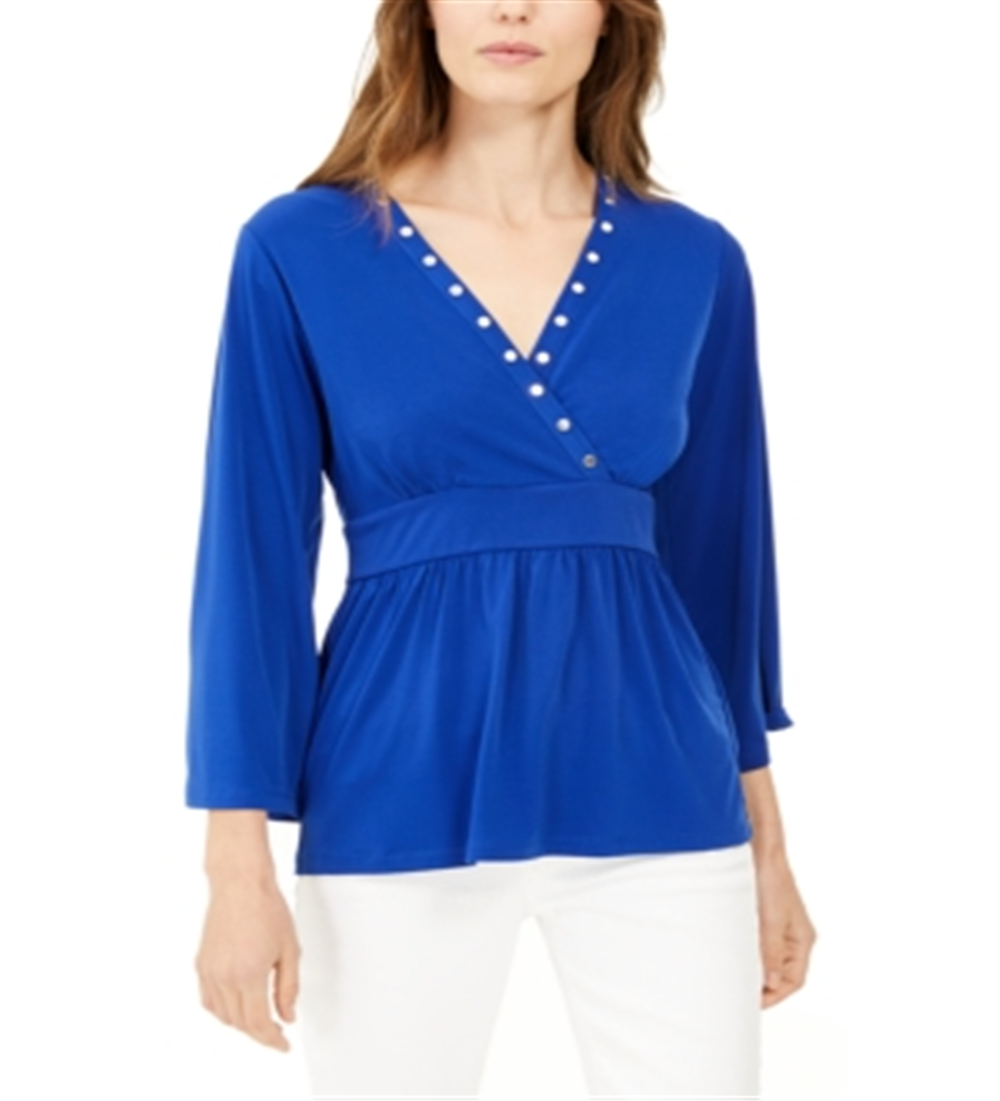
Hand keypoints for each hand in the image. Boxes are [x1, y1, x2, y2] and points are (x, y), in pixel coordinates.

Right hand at [194, 874, 300, 1050]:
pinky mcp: (201, 963)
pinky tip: (236, 1004)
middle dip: (259, 1032)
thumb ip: (289, 987)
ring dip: (241, 1023)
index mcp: (249, 974)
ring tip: (260, 1017)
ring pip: (223, 1015)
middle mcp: (225, 976)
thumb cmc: (266, 907)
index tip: (283, 1044)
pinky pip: (209, 1000)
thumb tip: (287, 1015)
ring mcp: (209, 971)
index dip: (271, 1039)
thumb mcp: (289, 949)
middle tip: (276, 1030)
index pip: (258, 1024)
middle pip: (240, 1023)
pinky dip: (223, 1010)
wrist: (241, 882)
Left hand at [752, 846, 817, 1008]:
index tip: (754, 1003)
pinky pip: (759, 945)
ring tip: (736, 978)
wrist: (760, 849)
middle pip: (782, 973)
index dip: (776, 995)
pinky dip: (749, 953)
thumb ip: (772, 953)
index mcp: (803, 939)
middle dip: (764, 986)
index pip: (795, 980)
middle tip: (741, 995)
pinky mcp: (764, 917)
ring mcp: (779, 927)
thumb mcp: (771, 920)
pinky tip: (733, 956)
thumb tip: (772, 984)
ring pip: (769, 960)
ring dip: (755, 969)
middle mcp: (793, 936)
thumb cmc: (771, 879)